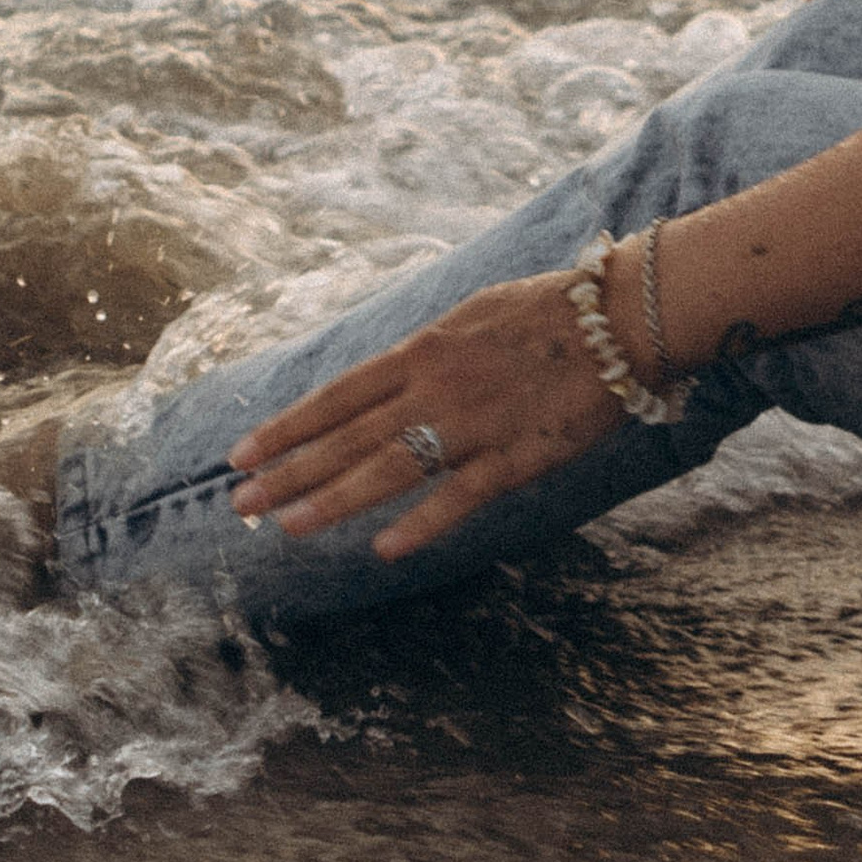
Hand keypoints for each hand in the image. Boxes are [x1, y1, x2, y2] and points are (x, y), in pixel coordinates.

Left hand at [229, 268, 626, 559]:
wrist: (621, 318)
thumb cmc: (548, 313)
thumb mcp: (469, 317)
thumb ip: (424, 354)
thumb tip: (384, 379)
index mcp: (423, 351)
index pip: (337, 396)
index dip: (286, 427)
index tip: (241, 453)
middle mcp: (435, 388)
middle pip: (348, 437)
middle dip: (289, 471)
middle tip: (239, 502)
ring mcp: (473, 425)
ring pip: (388, 469)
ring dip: (333, 500)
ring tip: (287, 525)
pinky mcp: (516, 458)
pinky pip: (459, 496)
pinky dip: (421, 523)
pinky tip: (383, 548)